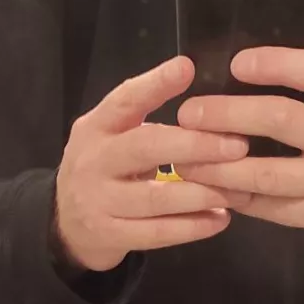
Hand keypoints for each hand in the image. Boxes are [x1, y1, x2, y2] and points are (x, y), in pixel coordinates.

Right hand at [54, 55, 248, 272]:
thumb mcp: (113, 135)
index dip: (155, 84)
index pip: (124, 100)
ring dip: (202, 193)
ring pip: (156, 198)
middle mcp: (93, 161)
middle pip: (145, 148)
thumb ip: (145, 113)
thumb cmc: (105, 170)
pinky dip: (192, 227)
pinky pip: (158, 233)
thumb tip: (201, 89)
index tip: (188, 68)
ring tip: (238, 190)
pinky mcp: (110, 235)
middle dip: (196, 145)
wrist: (66, 225)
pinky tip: (220, 219)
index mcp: (96, 127)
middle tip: (238, 145)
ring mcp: (99, 201)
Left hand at [175, 48, 303, 252]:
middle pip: (284, 120)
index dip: (279, 65)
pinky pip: (270, 207)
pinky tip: (208, 186)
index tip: (238, 64)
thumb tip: (239, 73)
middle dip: (229, 114)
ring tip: (184, 159)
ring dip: (219, 166)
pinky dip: (235, 196)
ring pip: (268, 174)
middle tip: (188, 113)